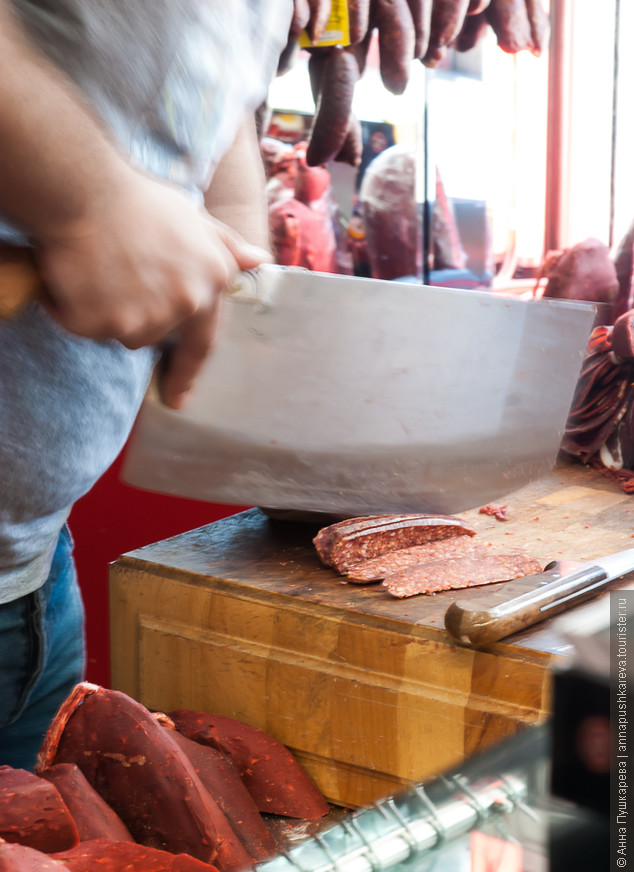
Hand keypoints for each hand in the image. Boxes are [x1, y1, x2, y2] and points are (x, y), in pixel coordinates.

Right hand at [37, 167, 270, 407]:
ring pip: (122, 333)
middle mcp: (185, 304)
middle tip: (117, 280)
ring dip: (108, 313)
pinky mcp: (104, 322)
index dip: (188, 372)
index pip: (204, 342)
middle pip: (155, 336)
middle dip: (137, 315)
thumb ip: (226, 247)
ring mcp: (144, 317)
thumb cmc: (138, 201)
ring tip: (99, 270)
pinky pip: (85, 327)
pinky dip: (74, 310)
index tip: (179, 398)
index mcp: (211, 282)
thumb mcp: (194, 218)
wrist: (85, 191)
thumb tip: (258, 262)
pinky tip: (76, 277)